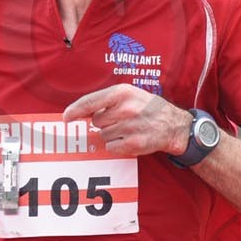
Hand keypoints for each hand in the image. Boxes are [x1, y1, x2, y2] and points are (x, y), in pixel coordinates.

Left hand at [63, 84, 192, 157]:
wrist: (174, 125)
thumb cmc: (148, 107)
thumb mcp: (130, 94)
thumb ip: (106, 100)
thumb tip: (81, 112)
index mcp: (122, 92)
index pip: (89, 102)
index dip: (74, 111)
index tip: (66, 118)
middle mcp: (125, 109)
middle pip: (96, 121)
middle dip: (104, 122)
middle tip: (120, 120)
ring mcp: (130, 127)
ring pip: (103, 135)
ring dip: (111, 134)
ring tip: (128, 129)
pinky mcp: (134, 144)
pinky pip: (111, 147)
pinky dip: (117, 146)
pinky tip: (130, 138)